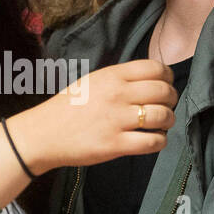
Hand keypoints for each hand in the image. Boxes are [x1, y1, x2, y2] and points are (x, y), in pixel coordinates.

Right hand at [11, 59, 178, 173]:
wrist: (42, 134)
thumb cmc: (67, 108)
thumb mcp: (92, 82)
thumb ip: (119, 79)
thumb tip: (149, 80)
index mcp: (112, 76)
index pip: (155, 68)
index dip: (168, 78)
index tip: (166, 86)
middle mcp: (117, 95)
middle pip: (163, 91)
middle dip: (171, 100)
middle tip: (166, 107)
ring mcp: (117, 120)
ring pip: (162, 116)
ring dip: (168, 121)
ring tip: (161, 125)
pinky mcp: (115, 144)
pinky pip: (152, 142)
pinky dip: (160, 141)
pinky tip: (154, 140)